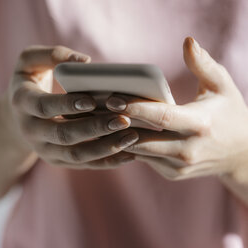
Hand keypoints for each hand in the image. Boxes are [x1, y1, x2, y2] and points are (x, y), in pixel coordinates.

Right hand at [8, 45, 138, 168]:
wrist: (17, 115)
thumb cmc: (29, 81)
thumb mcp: (29, 61)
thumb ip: (53, 55)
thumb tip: (85, 62)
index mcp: (22, 102)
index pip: (43, 106)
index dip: (66, 105)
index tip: (92, 100)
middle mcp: (30, 130)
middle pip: (62, 135)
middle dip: (94, 128)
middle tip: (123, 120)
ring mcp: (43, 149)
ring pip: (75, 155)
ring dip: (104, 148)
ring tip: (132, 137)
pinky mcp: (57, 160)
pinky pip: (83, 164)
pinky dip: (106, 161)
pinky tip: (128, 154)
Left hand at [106, 37, 247, 179]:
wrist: (241, 155)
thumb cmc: (229, 114)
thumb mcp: (222, 86)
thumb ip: (203, 64)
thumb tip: (187, 41)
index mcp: (200, 124)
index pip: (162, 116)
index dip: (135, 107)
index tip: (112, 98)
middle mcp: (187, 149)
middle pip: (142, 138)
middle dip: (114, 124)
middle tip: (90, 110)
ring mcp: (178, 166)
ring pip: (138, 151)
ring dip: (114, 136)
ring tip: (93, 121)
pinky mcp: (172, 174)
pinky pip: (143, 159)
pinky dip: (126, 146)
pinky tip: (109, 133)